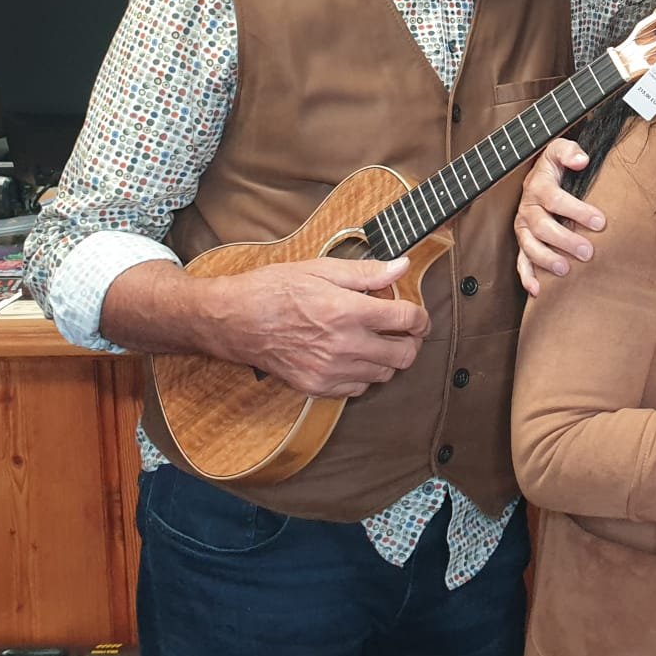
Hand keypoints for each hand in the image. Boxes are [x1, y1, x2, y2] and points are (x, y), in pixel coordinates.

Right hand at [212, 255, 428, 398]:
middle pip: (403, 355)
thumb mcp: (321, 270)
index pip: (406, 320)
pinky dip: (364, 375)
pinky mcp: (317, 387)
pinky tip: (353, 356)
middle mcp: (344, 345)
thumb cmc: (275, 289)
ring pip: (384, 375)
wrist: (235, 321)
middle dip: (412, 341)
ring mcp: (330, 371)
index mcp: (348, 311)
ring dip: (388, 358)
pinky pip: (358, 389)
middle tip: (405, 331)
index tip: (418, 315)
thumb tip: (402, 266)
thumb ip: (367, 273)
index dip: (420, 317)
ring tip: (377, 341)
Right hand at [514, 138, 605, 294]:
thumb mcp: (559, 150)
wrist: (539, 175)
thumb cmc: (555, 166)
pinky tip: (538, 290)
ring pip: (530, 246)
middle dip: (565, 240)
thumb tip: (581, 160)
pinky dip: (527, 276)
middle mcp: (527, 209)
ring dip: (546, 259)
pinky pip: (520, 261)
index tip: (600, 221)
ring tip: (565, 269)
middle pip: (543, 227)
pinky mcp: (523, 242)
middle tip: (588, 252)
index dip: (577, 211)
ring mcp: (523, 228)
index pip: (556, 200)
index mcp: (538, 187)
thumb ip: (569, 152)